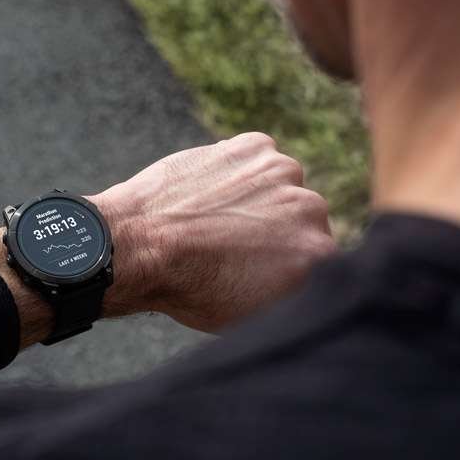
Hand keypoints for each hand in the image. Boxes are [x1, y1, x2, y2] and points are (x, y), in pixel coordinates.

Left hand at [91, 132, 334, 332]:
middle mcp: (311, 210)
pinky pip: (257, 157)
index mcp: (319, 256)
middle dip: (277, 228)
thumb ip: (290, 290)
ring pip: (282, 184)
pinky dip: (238, 169)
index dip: (287, 261)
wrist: (140, 244)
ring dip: (259, 195)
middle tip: (234, 241)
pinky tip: (208, 192)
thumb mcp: (253, 313)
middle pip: (304, 218)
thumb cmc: (191, 288)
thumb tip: (299, 280)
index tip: (261, 264)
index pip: (318, 257)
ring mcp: (284, 172)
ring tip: (216, 216)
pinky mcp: (255, 146)